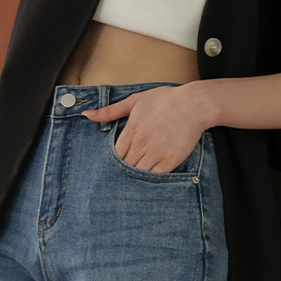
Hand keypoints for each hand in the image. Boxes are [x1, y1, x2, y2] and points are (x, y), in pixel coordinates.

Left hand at [81, 84, 205, 173]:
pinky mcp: (170, 161)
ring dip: (135, 177)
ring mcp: (155, 154)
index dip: (116, 160)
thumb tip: (88, 115)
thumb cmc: (164, 100)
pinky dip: (150, 179)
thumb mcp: (135, 101)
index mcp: (131, 131)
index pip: (115, 154)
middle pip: (125, 167)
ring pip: (138, 174)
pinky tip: (149, 180)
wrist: (192, 104)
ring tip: (134, 181)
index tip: (118, 162)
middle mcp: (141, 144)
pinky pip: (154, 177)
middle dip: (124, 171)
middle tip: (125, 175)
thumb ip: (111, 110)